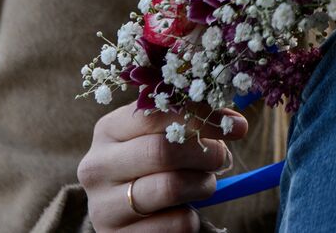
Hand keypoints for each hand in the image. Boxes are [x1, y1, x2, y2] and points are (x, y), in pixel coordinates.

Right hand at [78, 102, 248, 231]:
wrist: (128, 214)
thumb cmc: (151, 167)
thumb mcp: (162, 137)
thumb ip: (193, 121)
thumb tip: (235, 122)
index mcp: (109, 129)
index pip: (157, 114)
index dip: (203, 117)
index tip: (237, 127)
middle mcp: (97, 166)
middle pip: (162, 151)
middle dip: (204, 153)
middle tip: (223, 158)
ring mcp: (102, 205)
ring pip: (169, 188)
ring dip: (202, 185)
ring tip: (206, 184)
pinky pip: (174, 224)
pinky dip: (191, 217)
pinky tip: (186, 211)